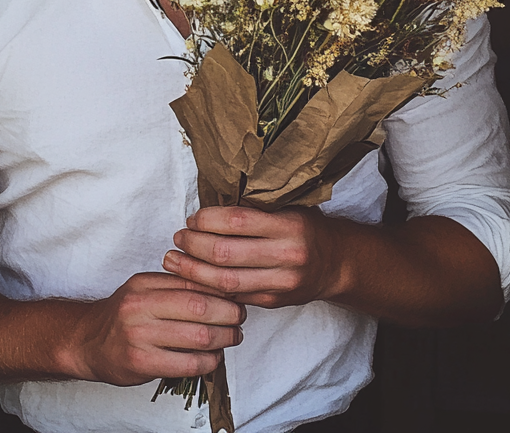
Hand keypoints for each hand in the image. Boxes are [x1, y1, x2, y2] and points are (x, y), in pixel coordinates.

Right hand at [59, 272, 244, 385]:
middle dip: (228, 314)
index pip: (192, 282)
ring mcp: (140, 336)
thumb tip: (219, 286)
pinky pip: (187, 364)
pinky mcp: (142, 363)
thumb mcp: (144, 289)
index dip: (221, 290)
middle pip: (199, 307)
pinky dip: (208, 361)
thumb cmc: (124, 315)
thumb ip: (175, 286)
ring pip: (197, 336)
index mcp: (144, 283)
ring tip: (232, 337)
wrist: (89, 342)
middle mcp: (140, 306)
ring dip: (224, 338)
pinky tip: (214, 358)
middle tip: (239, 318)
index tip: (236, 296)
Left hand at [162, 206, 346, 308]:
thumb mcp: (287, 206)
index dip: (207, 220)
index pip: (236, 221)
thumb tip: (208, 206)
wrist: (336, 262)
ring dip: (193, 272)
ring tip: (173, 261)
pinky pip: (234, 297)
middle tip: (177, 238)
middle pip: (226, 254)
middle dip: (194, 245)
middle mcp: (287, 255)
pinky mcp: (273, 302)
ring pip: (226, 282)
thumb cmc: (304, 227)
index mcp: (289, 225)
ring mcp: (281, 283)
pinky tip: (192, 279)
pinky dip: (209, 289)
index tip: (192, 218)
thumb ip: (255, 207)